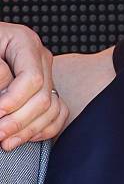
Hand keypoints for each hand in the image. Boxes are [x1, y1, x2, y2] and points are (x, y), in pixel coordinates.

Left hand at [0, 22, 68, 149]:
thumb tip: (4, 95)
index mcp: (25, 42)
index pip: (32, 78)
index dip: (13, 101)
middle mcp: (40, 57)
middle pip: (42, 97)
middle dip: (18, 121)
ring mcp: (46, 72)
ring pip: (51, 108)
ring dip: (28, 130)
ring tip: (6, 141)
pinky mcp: (46, 87)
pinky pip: (58, 112)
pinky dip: (44, 129)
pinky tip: (25, 137)